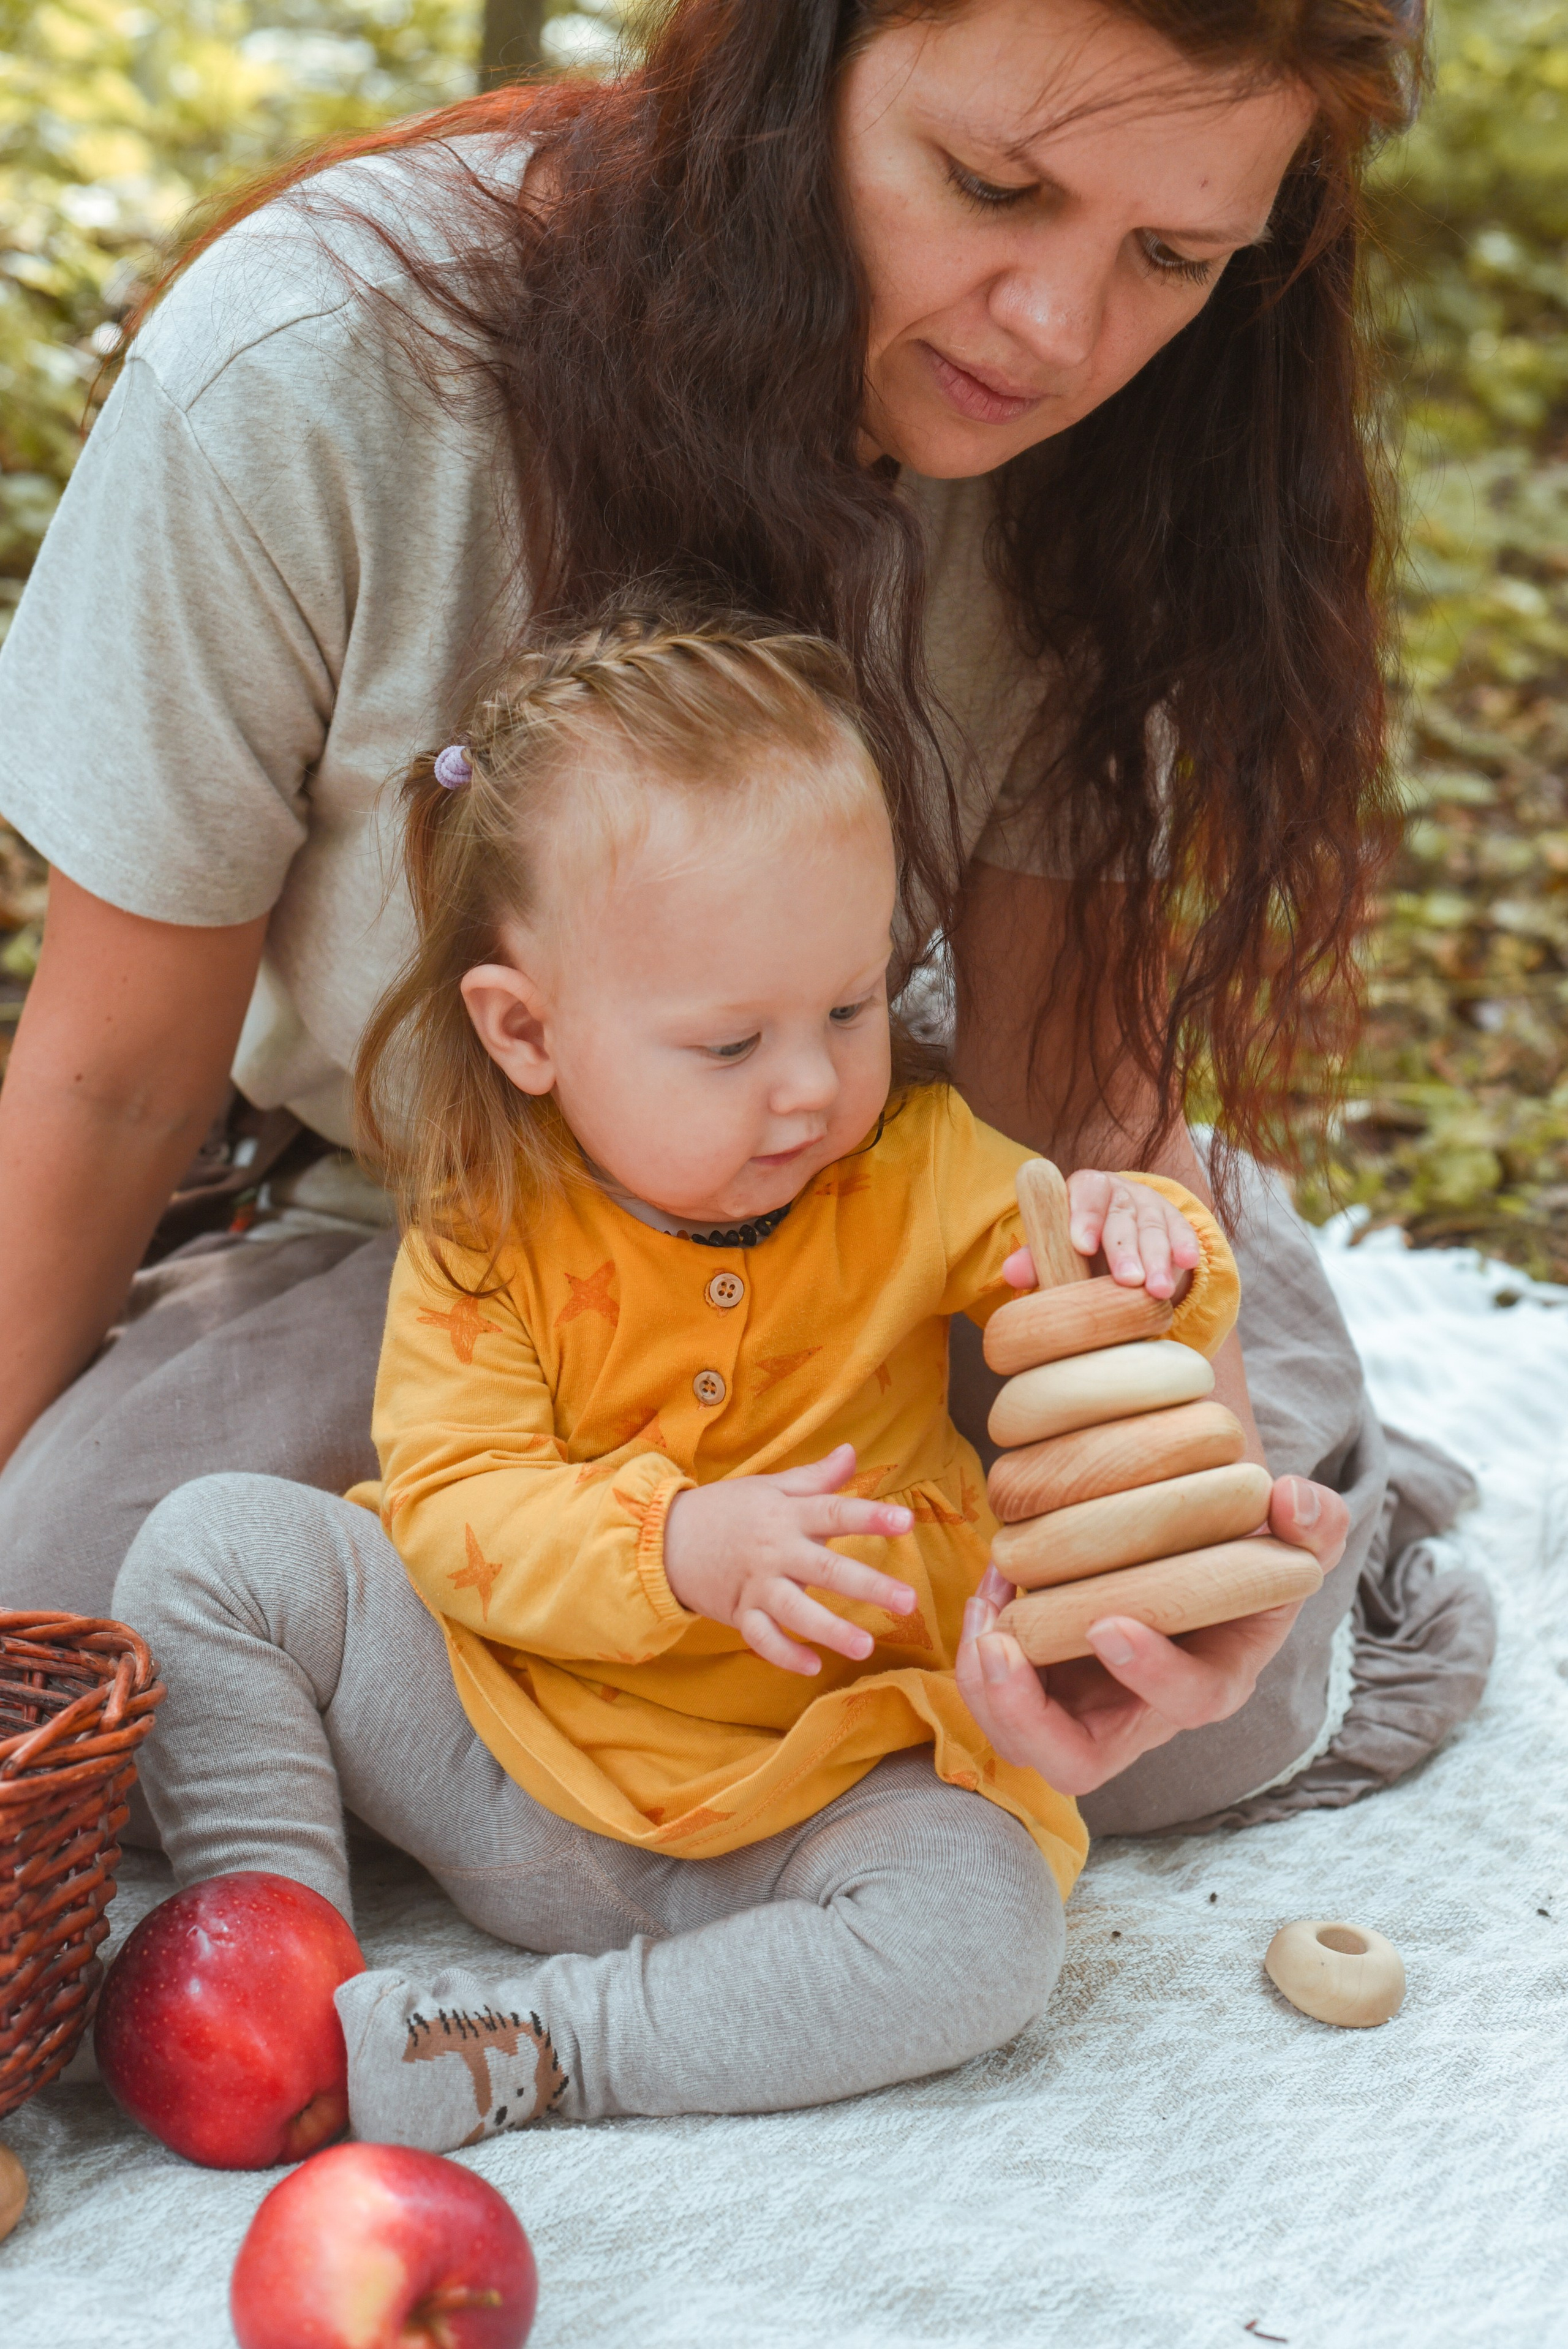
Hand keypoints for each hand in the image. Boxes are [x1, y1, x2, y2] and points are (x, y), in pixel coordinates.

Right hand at [663, 1443, 915, 1675]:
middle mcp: (775, 1551)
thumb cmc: (728, 1509)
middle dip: (868, 1586)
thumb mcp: (770, 1486)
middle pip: (825, 1570)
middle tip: (909, 1601)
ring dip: (831, 1630)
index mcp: (787, 1515)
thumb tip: (851, 1452)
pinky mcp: (739, 1612)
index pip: (833, 1512)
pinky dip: (785, 1654)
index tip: (905, 1522)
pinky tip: (813, 1667)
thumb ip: (814, 1477)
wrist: (666, 1538)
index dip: (869, 1517)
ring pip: (795, 1612)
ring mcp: (756, 1585)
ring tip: (866, 1646)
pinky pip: (762, 1639)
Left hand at [954, 1473, 1350, 1795]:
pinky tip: (991, 1580)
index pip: (1190, 1703)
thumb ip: (1314, 1522)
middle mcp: (1142, 1712)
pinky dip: (982, 1639)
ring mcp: (1084, 1703)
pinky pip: (998, 1690)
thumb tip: (1291, 1498)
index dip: (1151, 1674)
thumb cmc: (1244, 1555)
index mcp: (1213, 1680)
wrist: (1193, 1554)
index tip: (1109, 1623)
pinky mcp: (1043, 1680)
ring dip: (986, 1679)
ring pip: (1019, 1736)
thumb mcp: (1294, 1537)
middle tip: (1001, 1644)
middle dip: (1026, 1717)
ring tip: (985, 1601)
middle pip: (1075, 1762)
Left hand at [1000, 1170, 1199, 1301]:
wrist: (1120, 1232)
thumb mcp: (1058, 1246)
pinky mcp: (1176, 1222)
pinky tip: (1187, 1263)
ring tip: (1157, 1290)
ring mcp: (1150, 1206)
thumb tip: (1012, 1272)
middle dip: (1125, 1249)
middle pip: (1123, 1216)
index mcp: (1085, 1191)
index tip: (1082, 1246)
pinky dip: (1185, 1247)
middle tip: (1128, 1280)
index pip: (1086, 1193)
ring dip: (1158, 1260)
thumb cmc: (1080, 1242)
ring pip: (1154, 1229)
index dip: (1084, 1217)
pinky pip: (1182, 1232)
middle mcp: (1120, 1193)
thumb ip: (1037, 1256)